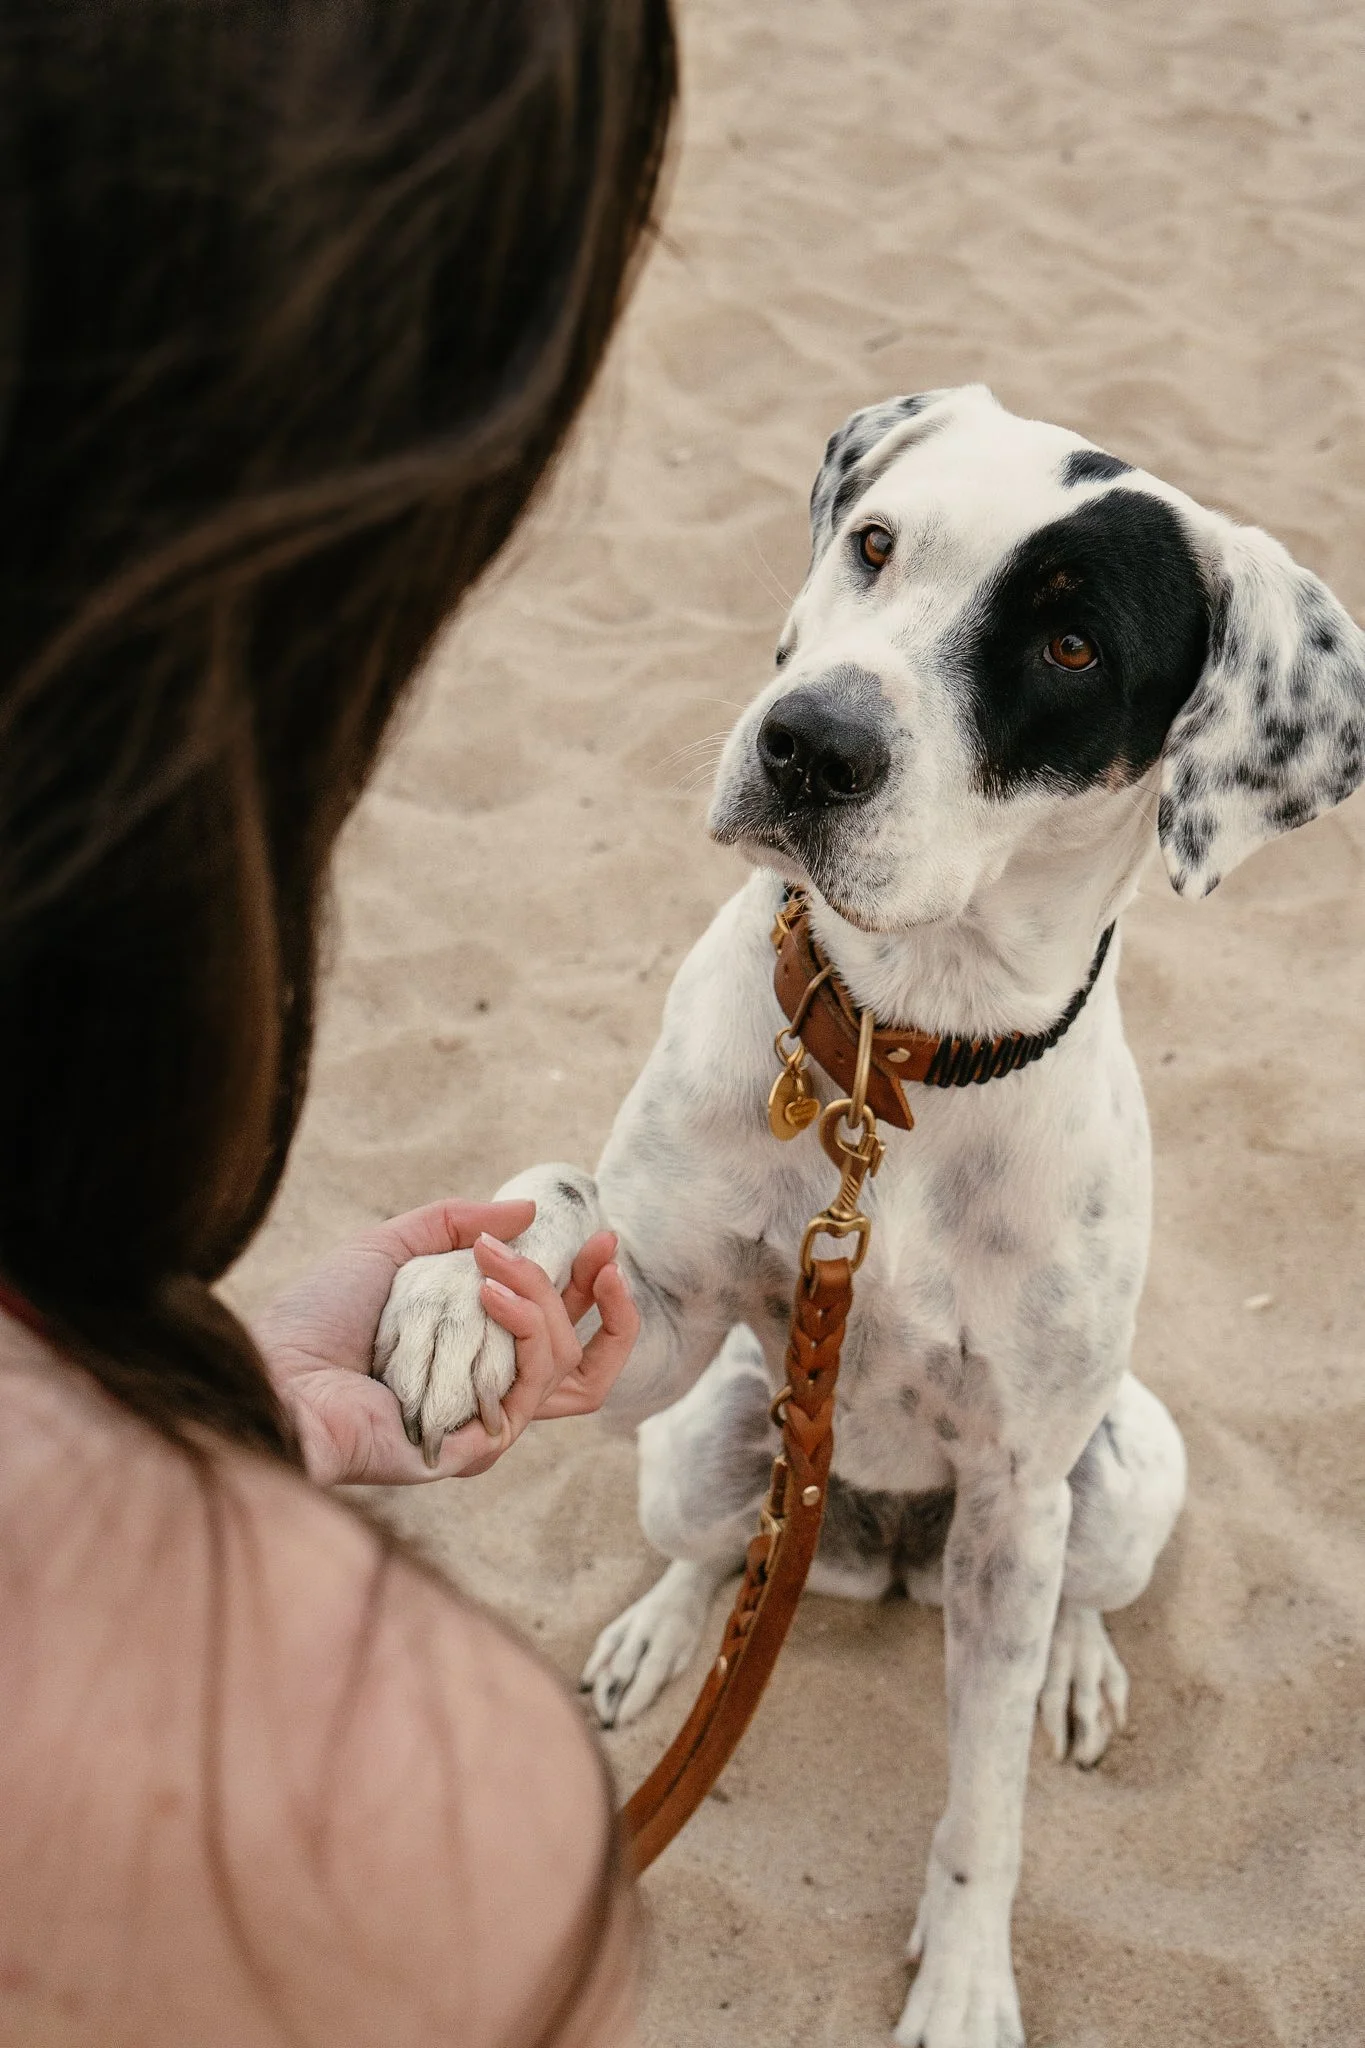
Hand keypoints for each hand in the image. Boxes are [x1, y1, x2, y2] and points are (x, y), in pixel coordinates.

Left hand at [252, 1199, 637, 1486]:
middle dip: (606, 1301)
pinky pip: (529, 1392)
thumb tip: (529, 1210)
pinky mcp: (475, 1449)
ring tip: (494, 1267)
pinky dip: (521, 1331)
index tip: (603, 1238)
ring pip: (560, 1366)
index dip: (590, 1288)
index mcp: (472, 1355)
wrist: (276, 1371)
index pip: (558, 1332)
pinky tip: (487, 1293)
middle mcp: (485, 1394)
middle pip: (583, 1362)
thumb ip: (457, 1223)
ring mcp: (483, 1424)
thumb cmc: (316, 1320)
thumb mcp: (390, 1248)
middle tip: (603, 1247)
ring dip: (541, 1299)